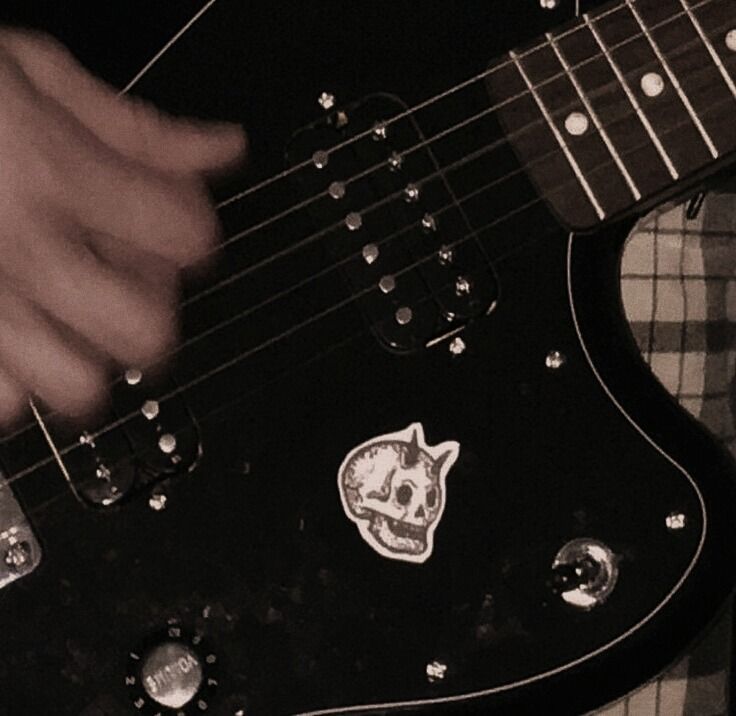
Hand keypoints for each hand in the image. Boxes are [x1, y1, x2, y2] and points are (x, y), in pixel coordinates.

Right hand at [0, 30, 245, 425]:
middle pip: (147, 334)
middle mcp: (22, 250)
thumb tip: (223, 149)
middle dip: (155, 310)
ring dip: (93, 356)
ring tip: (74, 317)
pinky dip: (19, 382)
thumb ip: (138, 127)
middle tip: (130, 279)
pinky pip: (3, 401)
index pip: (187, 238)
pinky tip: (16, 336)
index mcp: (57, 175)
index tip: (174, 219)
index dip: (193, 228)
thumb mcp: (34, 75)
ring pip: (80, 389)